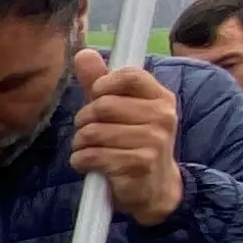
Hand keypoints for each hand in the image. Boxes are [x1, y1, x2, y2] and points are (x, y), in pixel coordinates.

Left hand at [68, 50, 183, 225]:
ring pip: (93, 132)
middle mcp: (162, 117)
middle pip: (103, 105)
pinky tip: (89, 165)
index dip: (104, 84)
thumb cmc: (135, 145)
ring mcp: (152, 142)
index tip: (96, 96)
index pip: (129, 75)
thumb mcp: (123, 111)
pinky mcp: (138, 165)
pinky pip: (92, 155)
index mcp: (160, 98)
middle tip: (88, 132)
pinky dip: (81, 161)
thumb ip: (101, 83)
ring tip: (89, 149)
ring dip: (80, 143)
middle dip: (84, 120)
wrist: (156, 189)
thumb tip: (83, 53)